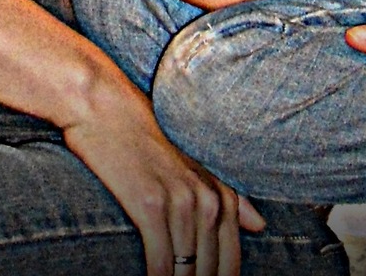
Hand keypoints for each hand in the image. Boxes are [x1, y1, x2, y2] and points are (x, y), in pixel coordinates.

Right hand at [64, 70, 256, 271]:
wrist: (103, 106)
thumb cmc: (144, 137)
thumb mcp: (192, 164)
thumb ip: (229, 195)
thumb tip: (262, 225)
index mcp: (219, 192)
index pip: (231, 259)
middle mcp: (206, 198)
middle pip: (209, 270)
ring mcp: (180, 201)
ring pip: (187, 271)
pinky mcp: (150, 205)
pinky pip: (161, 262)